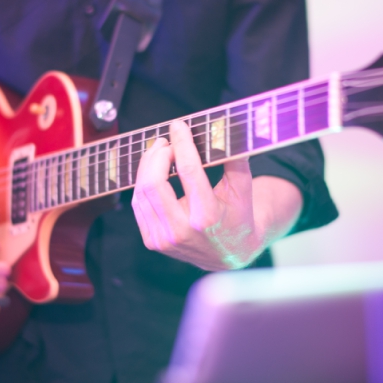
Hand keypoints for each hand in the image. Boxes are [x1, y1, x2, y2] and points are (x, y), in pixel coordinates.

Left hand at [132, 120, 296, 270]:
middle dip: (157, 155)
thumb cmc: (238, 217)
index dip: (181, 144)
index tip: (178, 126)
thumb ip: (235, 159)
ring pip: (142, 192)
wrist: (228, 256)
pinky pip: (139, 205)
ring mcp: (164, 239)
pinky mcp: (153, 241)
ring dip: (148, 166)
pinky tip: (154, 172)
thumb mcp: (243, 190)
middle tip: (165, 141)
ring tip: (160, 153)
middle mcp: (182, 231)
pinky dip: (143, 184)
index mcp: (207, 217)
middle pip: (154, 182)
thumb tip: (226, 128)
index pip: (188, 171)